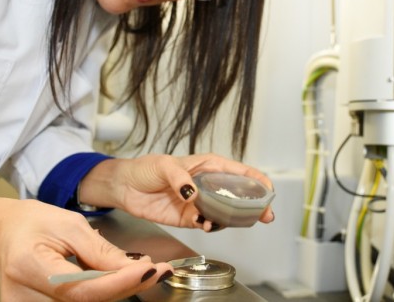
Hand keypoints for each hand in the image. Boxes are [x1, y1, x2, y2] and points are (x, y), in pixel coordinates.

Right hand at [0, 199, 174, 300]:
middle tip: (155, 270)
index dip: (120, 282)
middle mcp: (25, 298)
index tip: (150, 270)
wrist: (3, 233)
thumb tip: (133, 268)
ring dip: (116, 290)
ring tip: (138, 271)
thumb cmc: (31, 223)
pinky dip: (100, 293)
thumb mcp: (69, 224)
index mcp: (29, 267)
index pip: (82, 288)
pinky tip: (117, 279)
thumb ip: (99, 250)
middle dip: (126, 286)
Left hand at [78, 153, 274, 230]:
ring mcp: (201, 202)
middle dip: (254, 205)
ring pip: (225, 212)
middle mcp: (209, 184)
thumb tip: (193, 194)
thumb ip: (179, 178)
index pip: (239, 172)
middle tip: (265, 215)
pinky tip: (205, 225)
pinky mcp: (190, 218)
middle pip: (239, 195)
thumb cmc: (146, 168)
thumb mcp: (163, 166)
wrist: (125, 187)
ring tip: (227, 221)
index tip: (268, 190)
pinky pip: (207, 224)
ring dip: (231, 219)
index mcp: (209, 166)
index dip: (257, 180)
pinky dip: (210, 226)